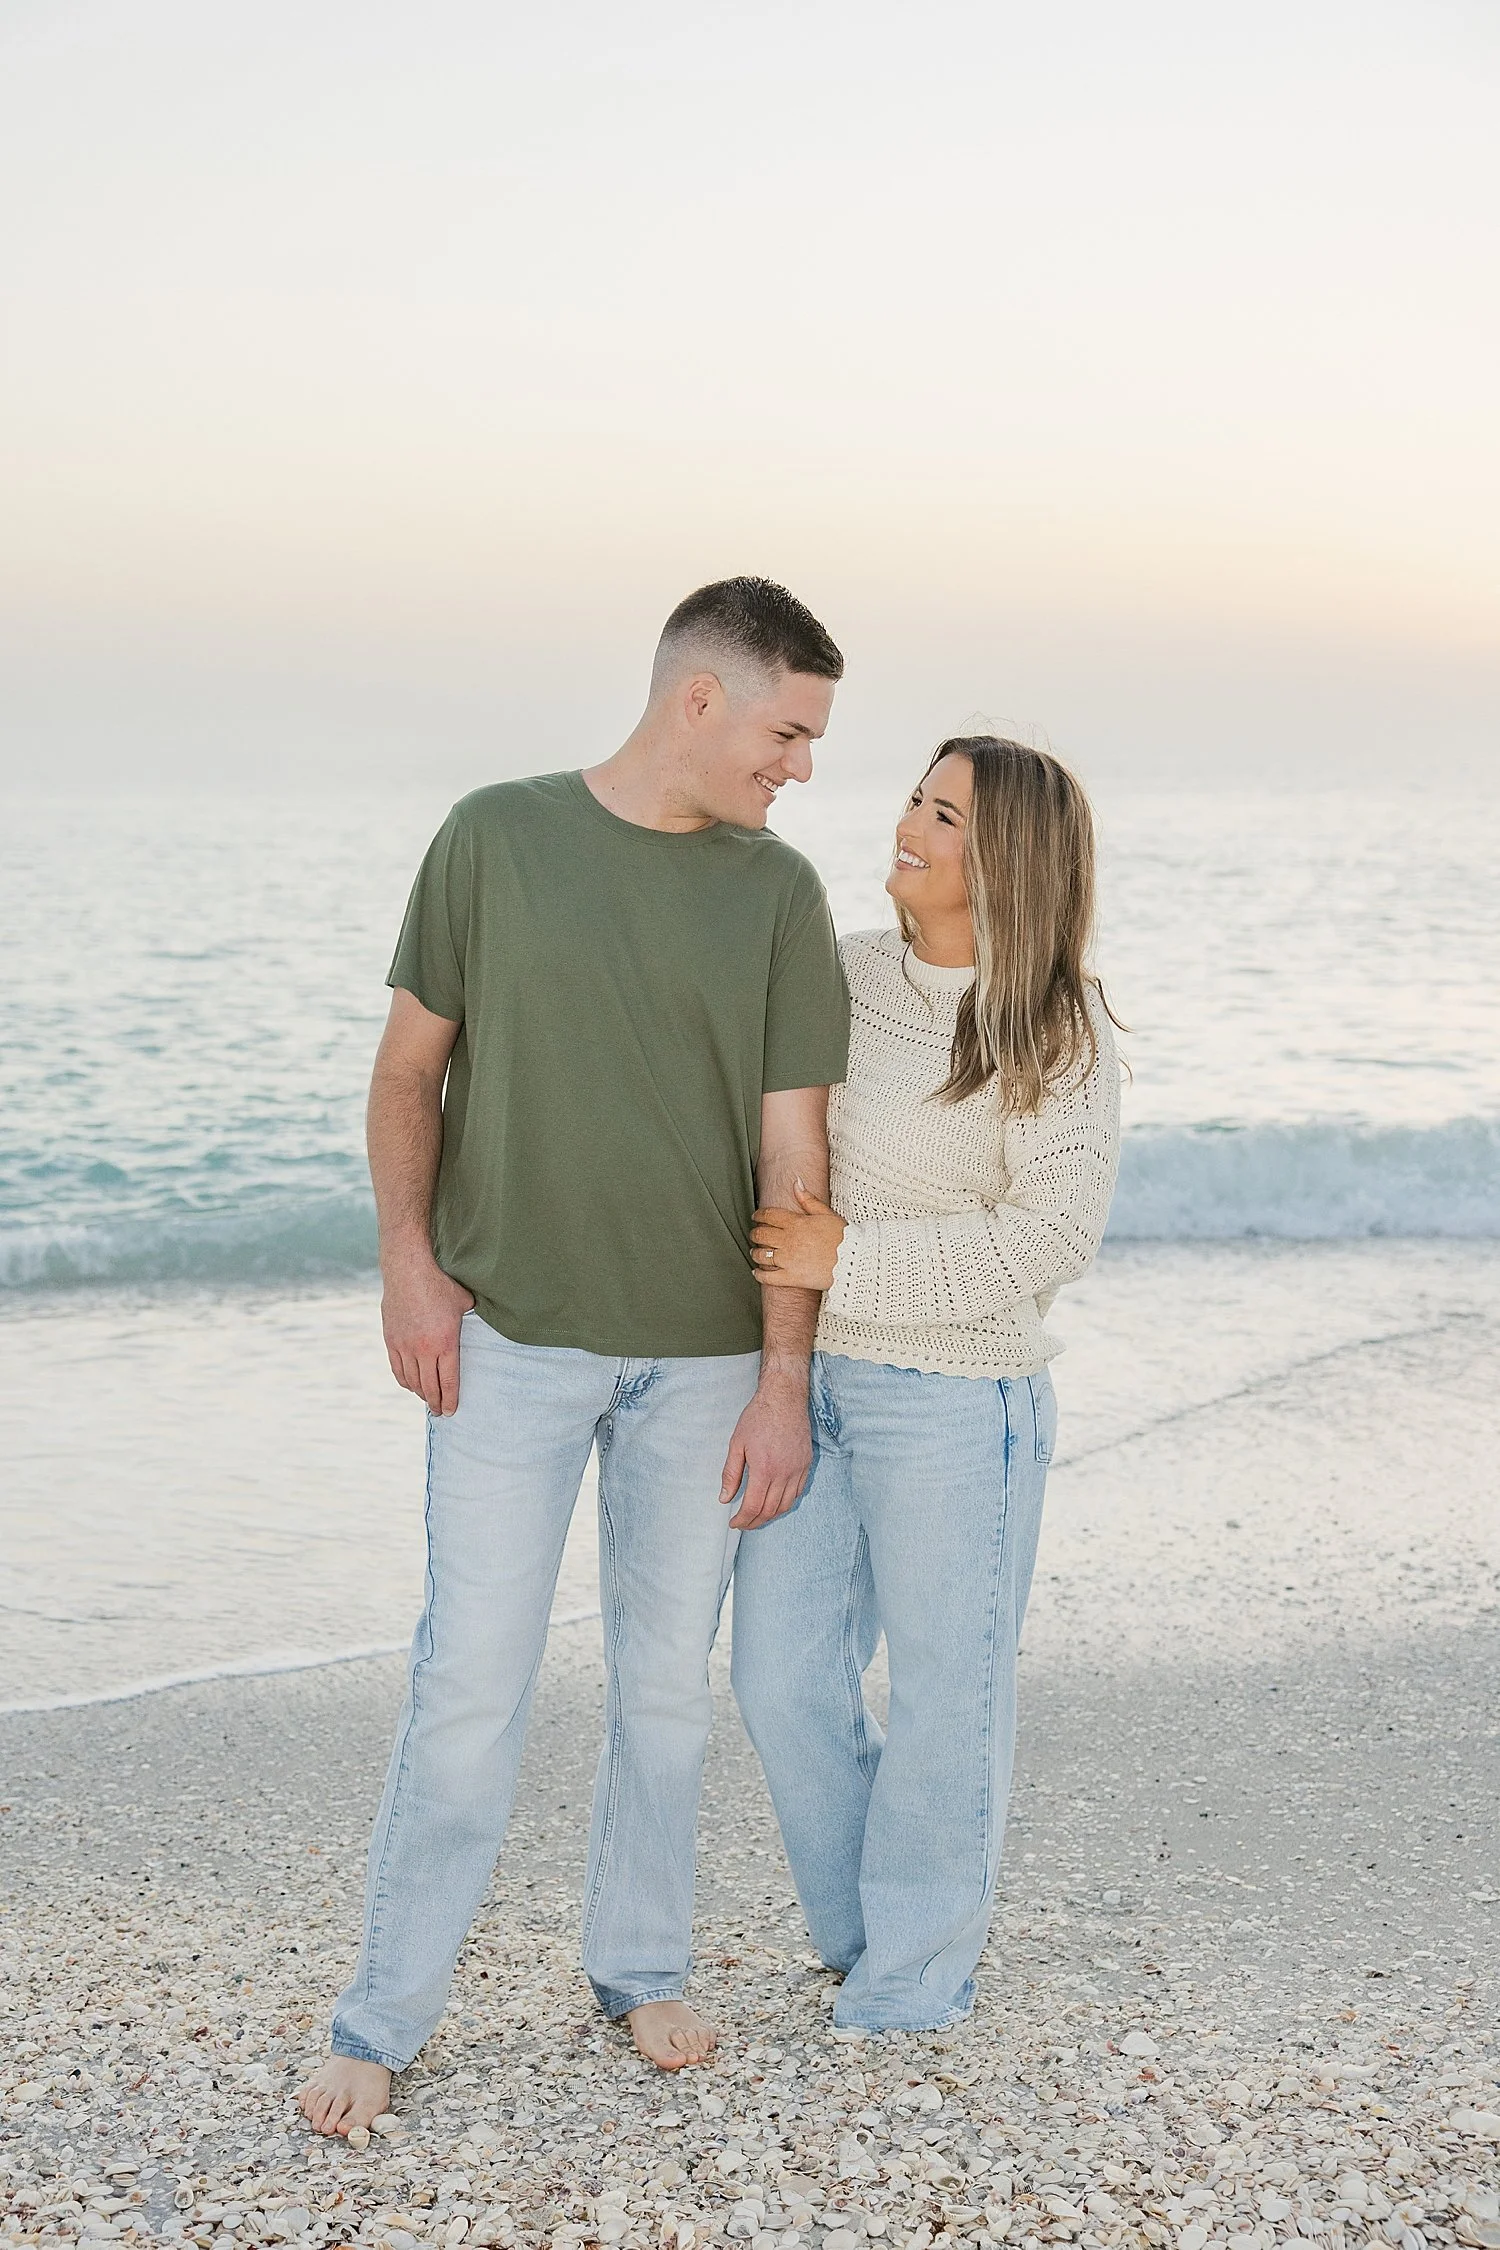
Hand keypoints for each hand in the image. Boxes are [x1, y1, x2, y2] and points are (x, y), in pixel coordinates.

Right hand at [380, 1247, 474, 1415]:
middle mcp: (424, 1349)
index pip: (449, 1382)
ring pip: (412, 1381)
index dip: (450, 1400)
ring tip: (427, 1399)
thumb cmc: (440, 1284)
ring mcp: (405, 1346)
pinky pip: (398, 1369)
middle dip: (436, 1402)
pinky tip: (411, 1385)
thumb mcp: (465, 1302)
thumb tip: (488, 1322)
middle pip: (430, 1386)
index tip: (451, 1411)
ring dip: (421, 1393)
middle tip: (440, 1411)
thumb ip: (472, 1319)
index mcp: (445, 1343)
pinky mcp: (391, 1340)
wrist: (408, 1270)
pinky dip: (405, 1381)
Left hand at [718, 1369, 813, 1530]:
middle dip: (755, 1521)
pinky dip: (786, 1503)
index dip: (743, 1519)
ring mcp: (798, 1469)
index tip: (734, 1523)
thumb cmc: (758, 1417)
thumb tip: (724, 1498)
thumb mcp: (736, 1444)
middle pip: (770, 1510)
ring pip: (786, 1505)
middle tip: (743, 1523)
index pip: (754, 1506)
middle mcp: (784, 1473)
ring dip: (771, 1515)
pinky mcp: (807, 1464)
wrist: (784, 1398)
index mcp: (764, 1468)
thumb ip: (731, 1474)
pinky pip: (798, 1492)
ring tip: (758, 1516)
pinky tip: (775, 1502)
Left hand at [750, 1180, 845, 1291]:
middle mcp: (788, 1240)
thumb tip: (796, 1182)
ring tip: (756, 1253)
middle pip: (761, 1234)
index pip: (769, 1215)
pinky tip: (757, 1272)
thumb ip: (808, 1199)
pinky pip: (768, 1277)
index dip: (759, 1215)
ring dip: (755, 1253)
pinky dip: (759, 1275)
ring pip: (761, 1255)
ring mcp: (788, 1260)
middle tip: (755, 1235)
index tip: (756, 1217)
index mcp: (796, 1223)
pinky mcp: (791, 1277)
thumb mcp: (827, 1214)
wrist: (854, 1261)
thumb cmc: (844, 1237)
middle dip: (755, 1234)